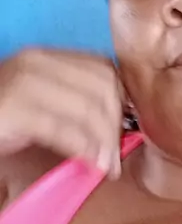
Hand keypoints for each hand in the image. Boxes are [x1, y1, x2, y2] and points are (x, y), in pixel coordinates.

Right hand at [0, 48, 123, 178]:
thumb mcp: (39, 105)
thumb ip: (72, 105)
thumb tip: (118, 127)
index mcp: (47, 56)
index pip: (103, 69)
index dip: (121, 100)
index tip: (126, 131)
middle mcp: (37, 61)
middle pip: (101, 86)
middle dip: (116, 123)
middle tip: (116, 157)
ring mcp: (23, 81)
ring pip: (88, 106)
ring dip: (104, 141)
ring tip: (106, 167)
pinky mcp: (13, 107)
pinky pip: (64, 127)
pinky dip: (84, 148)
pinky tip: (91, 165)